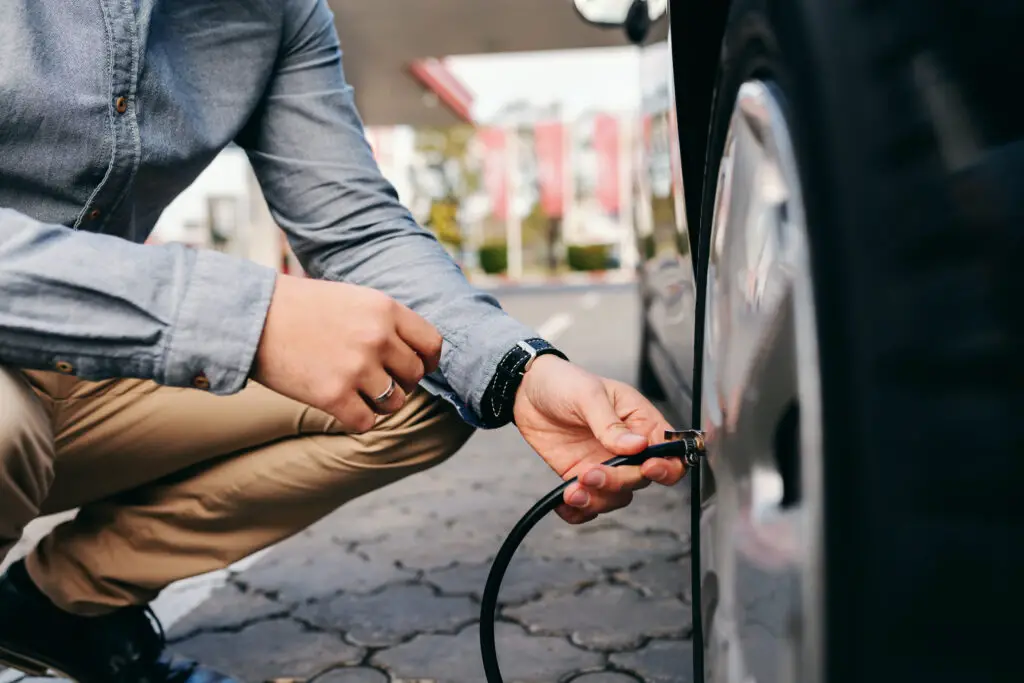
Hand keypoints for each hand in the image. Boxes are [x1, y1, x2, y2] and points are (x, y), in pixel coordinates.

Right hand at [252, 274, 441, 431]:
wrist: (250, 318)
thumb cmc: (300, 307)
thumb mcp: (352, 298)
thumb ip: (385, 322)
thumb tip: (415, 353)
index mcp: (385, 309)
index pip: (432, 344)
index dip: (427, 360)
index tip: (416, 366)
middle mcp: (377, 338)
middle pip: (414, 376)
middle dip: (399, 381)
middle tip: (375, 379)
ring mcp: (357, 368)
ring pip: (394, 402)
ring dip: (380, 402)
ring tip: (357, 391)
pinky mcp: (333, 396)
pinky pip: (367, 422)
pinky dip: (357, 419)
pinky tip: (341, 405)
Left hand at [513, 355, 686, 523]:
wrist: (527, 390)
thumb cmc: (565, 382)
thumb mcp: (589, 394)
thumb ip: (611, 424)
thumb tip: (637, 446)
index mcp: (640, 422)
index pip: (669, 452)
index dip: (666, 467)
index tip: (646, 468)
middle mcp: (627, 448)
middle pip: (640, 480)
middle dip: (617, 482)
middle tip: (590, 473)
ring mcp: (605, 464)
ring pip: (616, 497)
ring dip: (597, 500)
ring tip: (573, 490)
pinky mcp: (581, 476)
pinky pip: (589, 503)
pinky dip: (579, 511)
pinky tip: (565, 504)